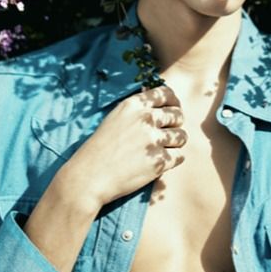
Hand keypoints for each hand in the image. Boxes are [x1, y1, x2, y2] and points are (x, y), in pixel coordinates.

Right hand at [63, 85, 186, 209]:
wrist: (88, 177)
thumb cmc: (99, 149)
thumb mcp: (115, 118)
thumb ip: (137, 109)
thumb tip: (159, 100)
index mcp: (134, 105)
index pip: (166, 94)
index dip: (173, 102)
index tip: (173, 109)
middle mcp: (146, 119)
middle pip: (178, 115)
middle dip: (175, 124)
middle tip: (167, 134)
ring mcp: (153, 140)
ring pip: (182, 136)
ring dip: (175, 143)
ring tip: (163, 149)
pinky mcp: (158, 161)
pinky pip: (179, 156)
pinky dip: (172, 160)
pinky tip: (160, 162)